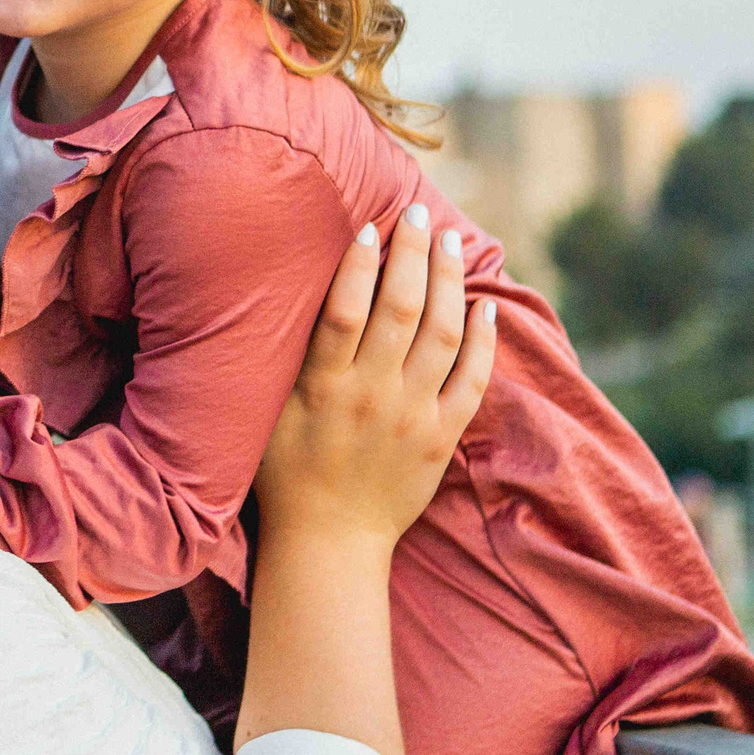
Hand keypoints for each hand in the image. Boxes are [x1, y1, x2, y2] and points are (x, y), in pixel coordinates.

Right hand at [254, 203, 494, 547]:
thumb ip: (284, 363)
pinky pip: (472, 381)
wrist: (329, 542)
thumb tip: (282, 301)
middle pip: (400, 309)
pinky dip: (483, 341)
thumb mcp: (267, 415)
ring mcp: (412, 417)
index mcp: (323, 387)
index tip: (371, 226)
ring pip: (441, 335)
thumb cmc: (285, 474)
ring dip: (448, 282)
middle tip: (420, 212)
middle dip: (413, 253)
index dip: (360, 264)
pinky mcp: (441, 438)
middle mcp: (371, 396)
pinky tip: (486, 308)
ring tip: (451, 243)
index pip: (344, 310)